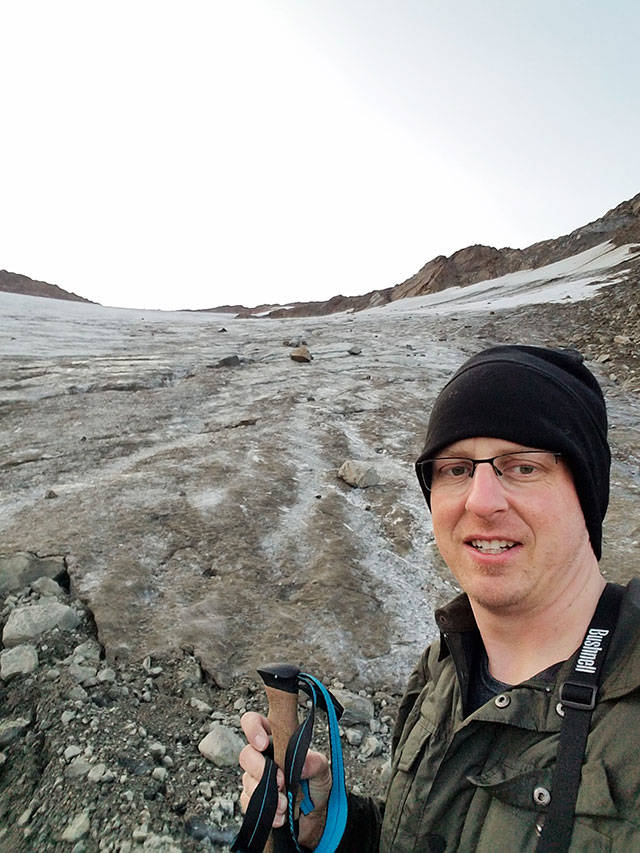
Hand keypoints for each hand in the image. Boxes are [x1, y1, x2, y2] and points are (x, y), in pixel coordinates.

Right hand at [239, 711, 331, 847]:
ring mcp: (255, 778)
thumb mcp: (322, 770)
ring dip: (266, 793)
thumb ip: (315, 763)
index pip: (254, 723)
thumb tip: (300, 765)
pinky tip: (280, 816)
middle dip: (260, 769)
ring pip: (247, 780)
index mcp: (275, 739)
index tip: (263, 743)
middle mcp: (262, 756)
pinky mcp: (253, 800)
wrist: (314, 816)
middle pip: (246, 754)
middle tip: (280, 780)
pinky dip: (265, 811)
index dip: (253, 729)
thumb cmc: (315, 784)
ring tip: (285, 804)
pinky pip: (248, 803)